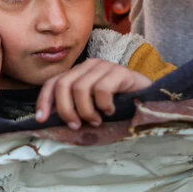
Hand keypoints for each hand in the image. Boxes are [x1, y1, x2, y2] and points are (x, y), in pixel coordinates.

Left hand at [35, 59, 151, 128]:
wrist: (150, 100)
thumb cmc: (119, 107)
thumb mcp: (92, 109)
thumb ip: (74, 109)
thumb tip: (50, 121)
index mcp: (79, 74)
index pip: (53, 82)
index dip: (44, 100)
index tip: (42, 119)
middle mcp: (89, 66)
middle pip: (63, 85)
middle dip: (66, 110)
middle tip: (77, 125)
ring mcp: (105, 66)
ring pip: (80, 89)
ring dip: (86, 111)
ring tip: (97, 120)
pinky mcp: (120, 71)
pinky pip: (101, 90)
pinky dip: (104, 106)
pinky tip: (111, 110)